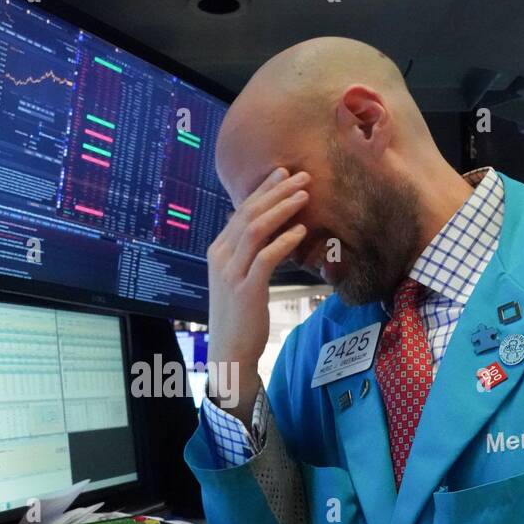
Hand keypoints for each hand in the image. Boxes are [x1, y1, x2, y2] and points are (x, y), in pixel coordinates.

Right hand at [206, 168, 310, 422]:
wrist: (229, 351)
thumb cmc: (240, 315)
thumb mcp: (240, 278)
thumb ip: (250, 254)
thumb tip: (271, 231)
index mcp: (218, 251)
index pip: (241, 211)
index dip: (263, 190)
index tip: (284, 173)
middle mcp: (221, 257)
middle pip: (249, 213)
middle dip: (277, 191)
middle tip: (302, 176)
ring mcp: (231, 273)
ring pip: (255, 229)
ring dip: (282, 209)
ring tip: (305, 196)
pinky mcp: (245, 290)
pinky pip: (266, 258)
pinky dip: (283, 241)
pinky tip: (300, 231)